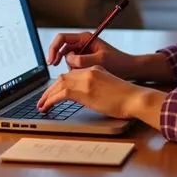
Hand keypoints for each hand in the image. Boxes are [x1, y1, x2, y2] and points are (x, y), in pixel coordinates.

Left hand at [37, 65, 161, 123]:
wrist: (135, 98)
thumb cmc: (126, 98)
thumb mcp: (108, 88)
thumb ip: (95, 88)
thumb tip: (84, 98)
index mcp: (95, 69)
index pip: (71, 74)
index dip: (59, 84)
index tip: (53, 93)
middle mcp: (89, 71)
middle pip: (63, 78)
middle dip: (50, 90)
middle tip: (42, 100)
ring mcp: (86, 80)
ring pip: (59, 84)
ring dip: (47, 95)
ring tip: (41, 105)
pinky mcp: (85, 90)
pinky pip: (61, 94)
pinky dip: (51, 100)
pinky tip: (46, 107)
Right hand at [47, 31, 137, 78]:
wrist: (129, 69)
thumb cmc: (118, 62)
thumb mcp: (100, 61)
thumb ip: (83, 60)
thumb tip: (68, 59)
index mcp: (85, 38)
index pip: (62, 38)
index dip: (54, 48)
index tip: (52, 61)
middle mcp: (83, 43)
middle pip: (62, 49)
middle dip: (59, 59)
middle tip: (55, 69)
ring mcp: (84, 52)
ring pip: (67, 59)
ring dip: (69, 67)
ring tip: (79, 74)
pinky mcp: (85, 61)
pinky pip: (73, 66)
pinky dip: (74, 71)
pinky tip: (81, 77)